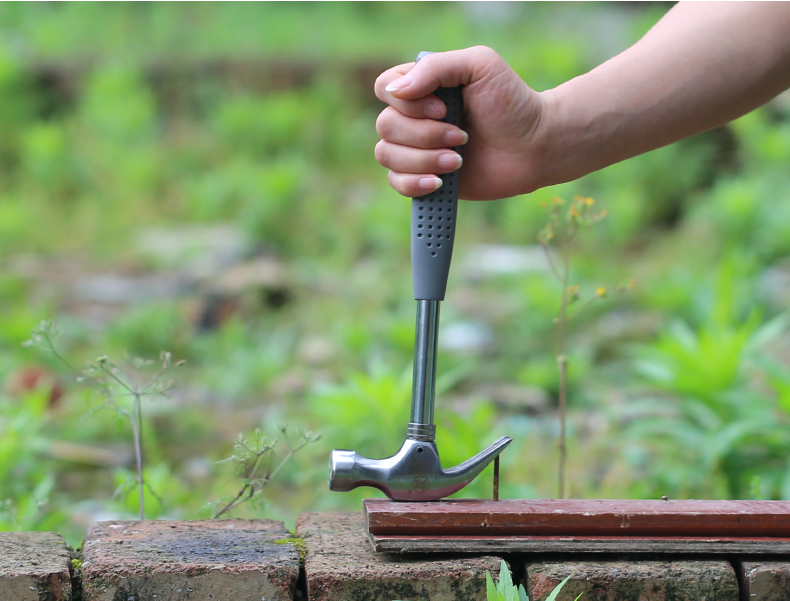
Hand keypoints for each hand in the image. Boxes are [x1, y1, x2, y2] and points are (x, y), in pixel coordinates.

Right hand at [374, 46, 546, 200]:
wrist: (534, 147)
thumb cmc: (512, 103)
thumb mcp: (480, 65)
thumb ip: (436, 67)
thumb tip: (396, 91)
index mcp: (423, 87)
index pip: (385, 88)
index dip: (407, 102)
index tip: (444, 107)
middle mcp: (414, 117)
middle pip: (385, 125)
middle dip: (425, 134)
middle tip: (463, 136)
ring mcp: (417, 149)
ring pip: (386, 155)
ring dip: (423, 159)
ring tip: (458, 161)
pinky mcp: (424, 177)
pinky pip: (396, 183)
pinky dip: (414, 183)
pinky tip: (440, 182)